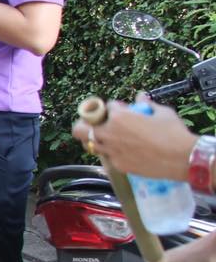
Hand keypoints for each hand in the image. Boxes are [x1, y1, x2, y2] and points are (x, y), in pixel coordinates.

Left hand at [72, 98, 194, 178]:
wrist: (182, 158)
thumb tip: (141, 97)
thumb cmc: (173, 133)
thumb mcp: (162, 112)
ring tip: (104, 137)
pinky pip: (106, 156)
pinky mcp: (117, 165)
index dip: (112, 107)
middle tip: (93, 123)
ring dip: (93, 139)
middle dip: (83, 124)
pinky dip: (110, 152)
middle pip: (80, 128)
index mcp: (118, 117)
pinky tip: (121, 150)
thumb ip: (147, 104)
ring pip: (88, 145)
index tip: (118, 109)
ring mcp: (111, 151)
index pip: (105, 107)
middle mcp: (109, 134)